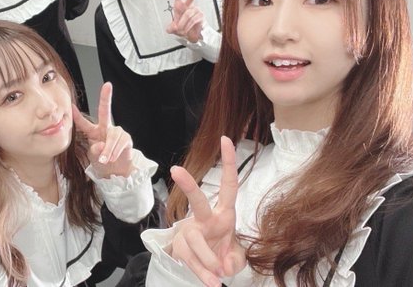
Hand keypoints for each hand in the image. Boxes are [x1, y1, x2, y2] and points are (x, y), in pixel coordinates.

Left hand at [71, 82, 132, 177]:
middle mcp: (105, 128)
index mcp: (93, 132)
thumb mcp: (93, 157)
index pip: (84, 123)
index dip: (77, 116)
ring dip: (108, 149)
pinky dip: (115, 151)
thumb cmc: (103, 162)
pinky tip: (112, 158)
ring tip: (105, 159)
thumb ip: (94, 151)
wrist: (116, 171)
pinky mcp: (126, 139)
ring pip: (112, 135)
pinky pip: (121, 142)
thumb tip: (102, 145)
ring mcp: (116, 132)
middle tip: (107, 86)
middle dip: (106, 97)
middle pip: (105, 110)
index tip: (70, 106)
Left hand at [166, 0, 204, 42]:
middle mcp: (188, 6)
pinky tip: (188, 30)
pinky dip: (188, 26)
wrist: (192, 37)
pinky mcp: (201, 16)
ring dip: (183, 24)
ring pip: (188, 15)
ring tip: (182, 30)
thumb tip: (173, 27)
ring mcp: (195, 11)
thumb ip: (171, 28)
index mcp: (180, 6)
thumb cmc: (183, 30)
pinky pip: (193, 20)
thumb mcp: (173, 29)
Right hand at [170, 136, 245, 286]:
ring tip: (218, 276)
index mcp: (224, 213)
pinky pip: (194, 263)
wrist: (204, 265)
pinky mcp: (182, 249)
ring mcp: (190, 232)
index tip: (226, 139)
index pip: (228, 184)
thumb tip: (224, 265)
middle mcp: (205, 218)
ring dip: (210, 260)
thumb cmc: (223, 249)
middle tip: (175, 171)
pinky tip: (213, 282)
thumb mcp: (237, 255)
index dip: (229, 162)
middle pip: (197, 200)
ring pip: (197, 242)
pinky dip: (205, 275)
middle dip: (187, 185)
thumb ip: (236, 259)